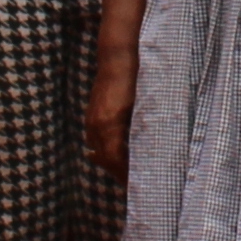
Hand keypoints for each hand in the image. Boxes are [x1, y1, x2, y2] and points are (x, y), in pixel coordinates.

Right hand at [85, 53, 137, 185]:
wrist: (118, 55)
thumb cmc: (137, 78)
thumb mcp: (144, 107)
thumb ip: (143, 131)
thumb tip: (149, 154)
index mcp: (109, 125)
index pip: (116, 161)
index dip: (126, 175)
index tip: (140, 185)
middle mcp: (96, 125)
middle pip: (106, 160)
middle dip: (120, 173)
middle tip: (138, 184)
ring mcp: (91, 119)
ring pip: (99, 151)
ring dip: (113, 162)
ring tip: (131, 171)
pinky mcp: (92, 115)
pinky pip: (96, 140)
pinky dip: (108, 149)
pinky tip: (122, 152)